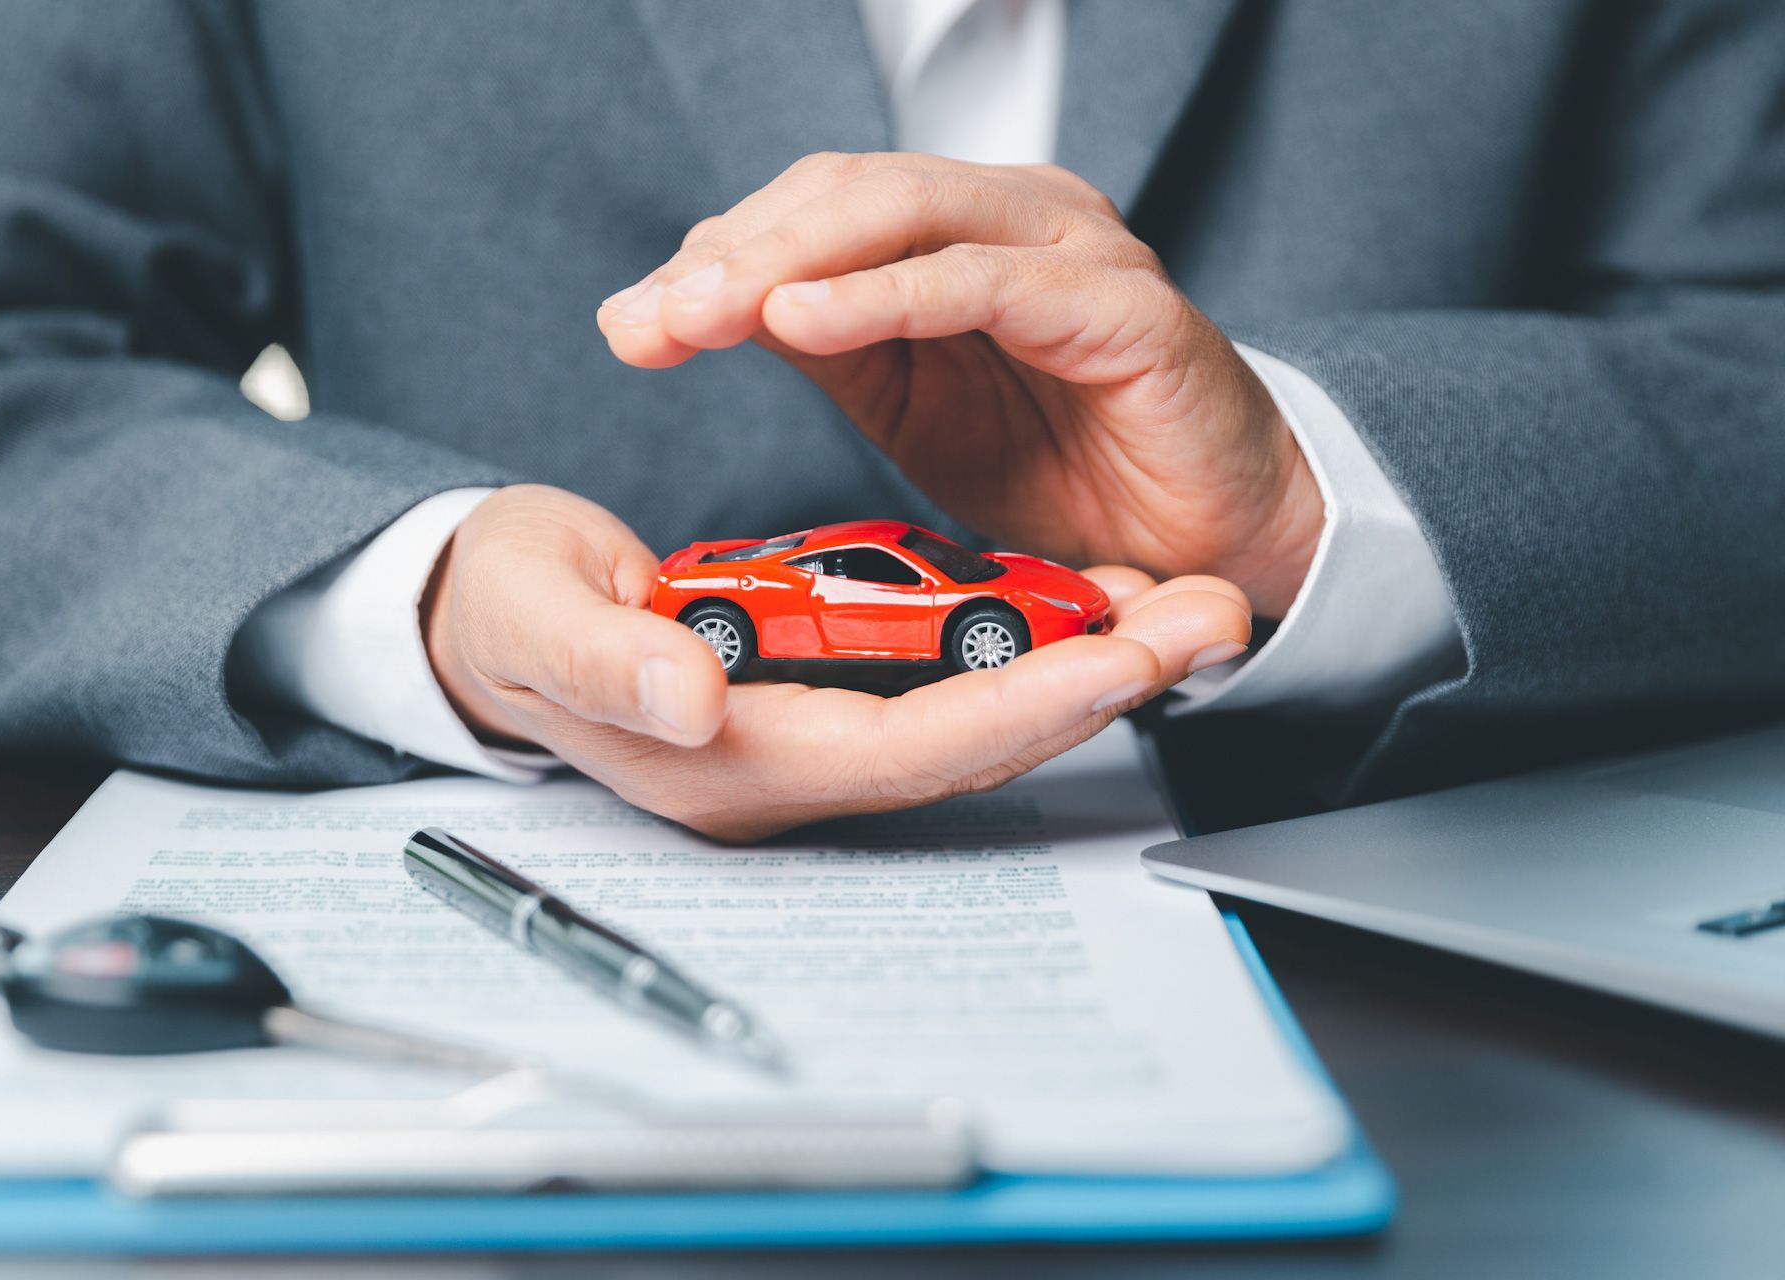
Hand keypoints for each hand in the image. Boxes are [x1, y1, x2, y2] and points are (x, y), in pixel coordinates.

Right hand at [422, 485, 1252, 841]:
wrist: (483, 619)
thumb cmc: (502, 616)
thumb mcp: (532, 623)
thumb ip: (607, 663)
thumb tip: (690, 701)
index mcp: (728, 759)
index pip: (902, 747)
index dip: (1015, 708)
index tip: (1121, 660)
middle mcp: (789, 762)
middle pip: (969, 741)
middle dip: (1094, 686)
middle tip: (1206, 620)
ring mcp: (811, 731)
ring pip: (974, 712)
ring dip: (1080, 664)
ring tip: (1186, 606)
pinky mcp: (824, 690)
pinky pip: (946, 679)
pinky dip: (1023, 642)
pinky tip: (1090, 600)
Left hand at [597, 153, 1324, 616]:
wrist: (1207, 542)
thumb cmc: (1068, 470)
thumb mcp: (912, 408)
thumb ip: (828, 344)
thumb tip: (703, 307)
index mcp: (958, 232)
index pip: (813, 208)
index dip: (717, 257)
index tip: (634, 325)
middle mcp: (1012, 217)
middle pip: (845, 191)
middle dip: (733, 256)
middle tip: (648, 322)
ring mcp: (1070, 250)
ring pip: (905, 214)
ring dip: (789, 262)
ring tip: (702, 316)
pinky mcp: (1120, 306)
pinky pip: (982, 283)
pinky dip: (886, 295)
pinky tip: (804, 321)